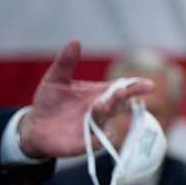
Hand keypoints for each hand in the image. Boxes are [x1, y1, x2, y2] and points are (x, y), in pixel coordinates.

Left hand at [18, 40, 154, 158]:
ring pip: (105, 120)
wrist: (36, 126)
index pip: (122, 88)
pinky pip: (94, 143)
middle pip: (118, 104)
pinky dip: (99, 140)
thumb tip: (75, 41)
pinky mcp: (82, 143)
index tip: (149, 85)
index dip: (136, 87)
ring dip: (105, 113)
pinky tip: (104, 135)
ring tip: (100, 104)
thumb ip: (66, 62)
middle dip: (123, 97)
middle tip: (122, 91)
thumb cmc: (51, 101)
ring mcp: (93, 127)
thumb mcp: (56, 79)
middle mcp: (101, 110)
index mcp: (100, 93)